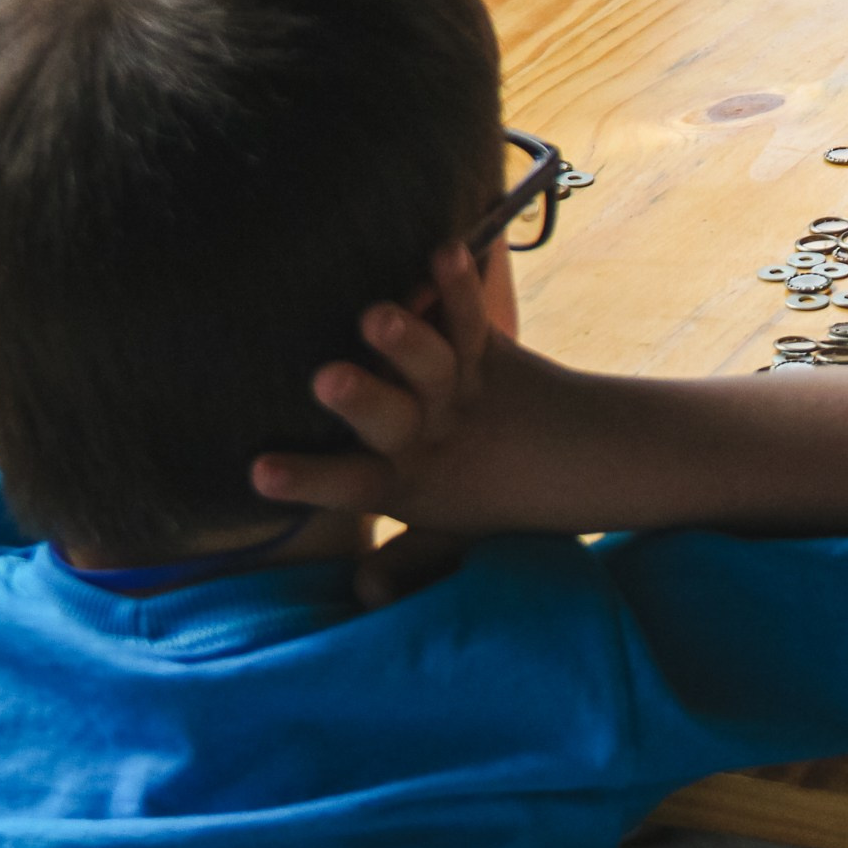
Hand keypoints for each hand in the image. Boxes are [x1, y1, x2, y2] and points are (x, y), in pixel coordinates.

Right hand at [252, 245, 525, 604]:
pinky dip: (461, 284)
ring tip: (381, 314)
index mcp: (407, 483)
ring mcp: (457, 389)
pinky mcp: (482, 348)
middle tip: (329, 378)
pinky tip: (450, 248)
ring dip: (406, 340)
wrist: (589, 459)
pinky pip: (471, 316)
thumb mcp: (451, 538)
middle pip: (390, 419)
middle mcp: (429, 436)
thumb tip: (365, 598)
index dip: (307, 480)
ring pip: (431, 364)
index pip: (350, 486)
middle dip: (359, 400)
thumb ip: (405, 564)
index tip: (258, 471)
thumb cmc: (496, 498)